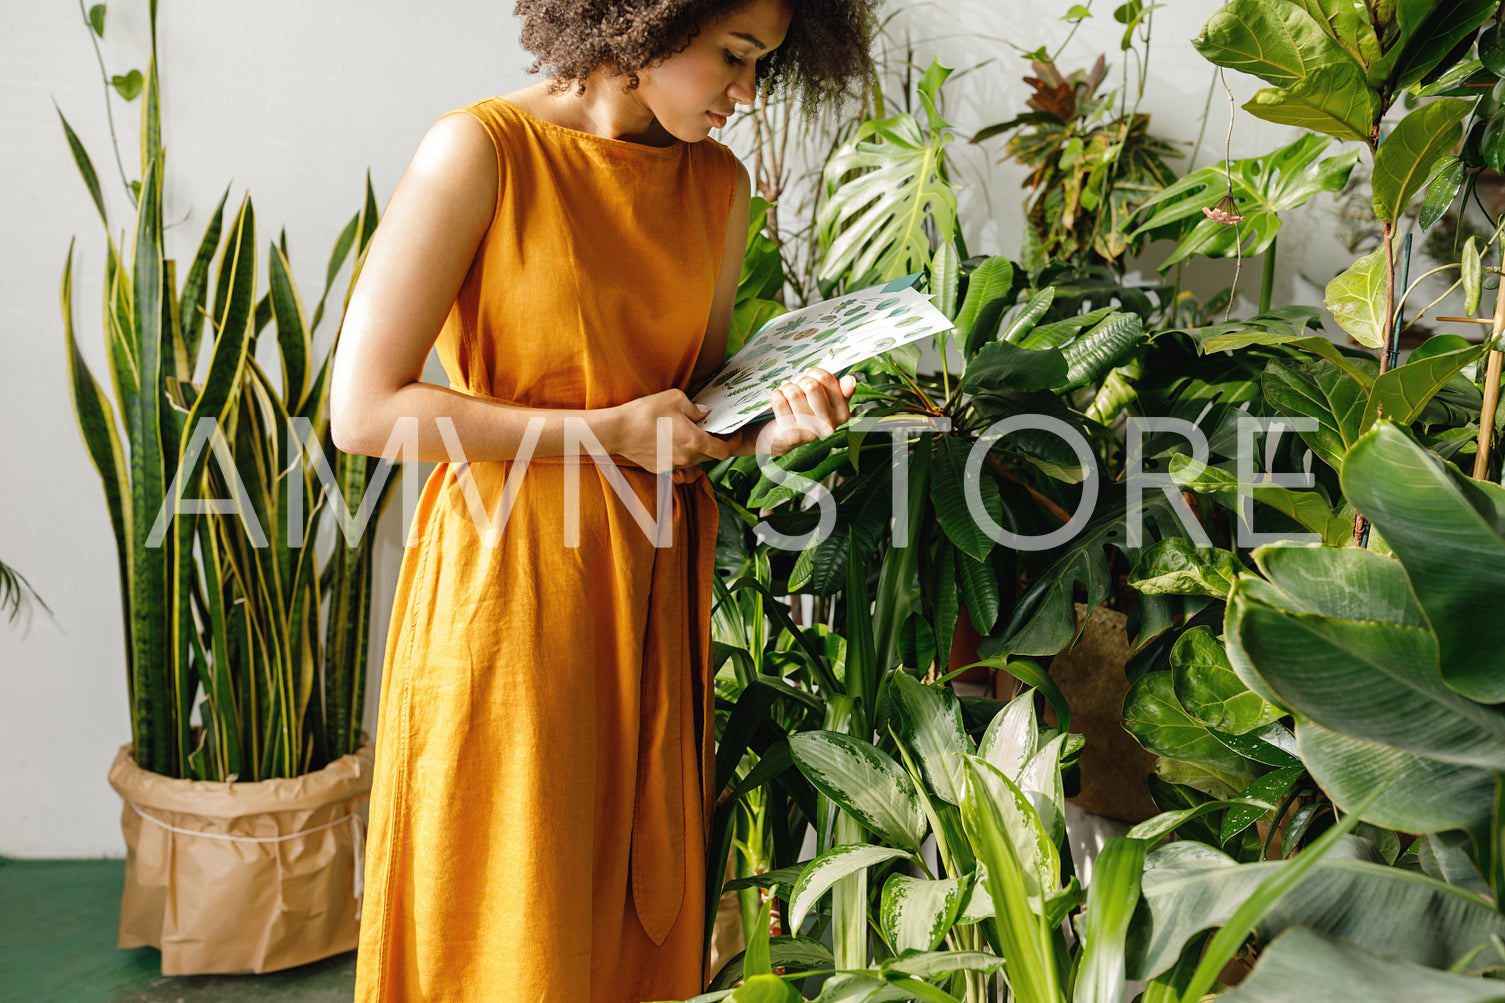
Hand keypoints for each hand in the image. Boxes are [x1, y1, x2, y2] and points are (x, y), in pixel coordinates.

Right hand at [606, 389, 735, 471]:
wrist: (617, 431)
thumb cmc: (646, 413)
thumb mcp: (675, 399)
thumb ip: (695, 407)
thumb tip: (704, 413)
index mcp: (695, 442)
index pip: (724, 451)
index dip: (733, 443)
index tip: (735, 435)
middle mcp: (687, 458)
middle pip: (709, 456)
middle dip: (714, 444)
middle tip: (710, 429)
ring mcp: (673, 466)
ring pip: (693, 460)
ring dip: (696, 449)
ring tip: (687, 432)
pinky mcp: (660, 469)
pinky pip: (677, 463)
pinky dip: (679, 453)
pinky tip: (669, 440)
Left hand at [759, 368, 857, 456]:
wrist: (784, 436)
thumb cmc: (806, 410)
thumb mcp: (827, 399)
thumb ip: (840, 389)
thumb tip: (850, 380)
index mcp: (842, 412)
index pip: (826, 379)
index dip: (813, 372)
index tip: (809, 375)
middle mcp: (829, 424)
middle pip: (811, 386)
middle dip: (800, 381)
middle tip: (796, 386)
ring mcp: (809, 431)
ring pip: (793, 393)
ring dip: (786, 389)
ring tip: (787, 394)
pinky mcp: (791, 434)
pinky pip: (779, 402)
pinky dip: (776, 396)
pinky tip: (779, 401)